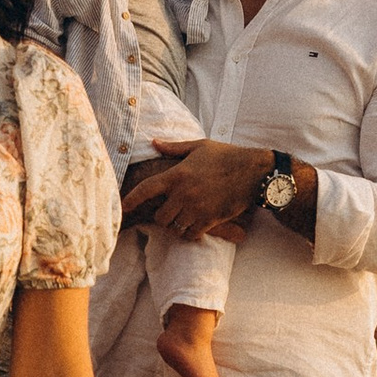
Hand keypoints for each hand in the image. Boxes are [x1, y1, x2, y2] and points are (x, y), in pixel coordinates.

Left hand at [119, 138, 267, 241]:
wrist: (254, 171)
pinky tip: (195, 227)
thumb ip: (173, 148)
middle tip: (171, 213)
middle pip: (160, 216)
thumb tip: (153, 143)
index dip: (131, 199)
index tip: (123, 207)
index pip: (147, 189)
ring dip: (177, 226)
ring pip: (175, 227)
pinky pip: (191, 234)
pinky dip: (190, 233)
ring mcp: (196, 208)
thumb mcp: (199, 147)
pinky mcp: (210, 219)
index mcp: (177, 174)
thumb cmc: (226, 155)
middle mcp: (184, 193)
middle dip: (163, 217)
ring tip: (183, 220)